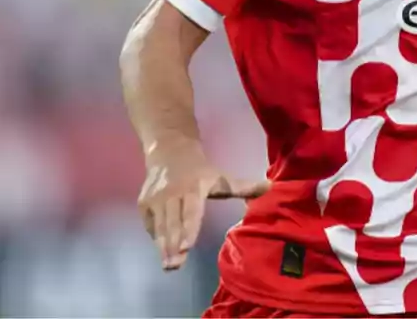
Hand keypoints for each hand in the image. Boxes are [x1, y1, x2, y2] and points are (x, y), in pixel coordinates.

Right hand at [137, 141, 269, 270]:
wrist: (169, 151)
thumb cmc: (200, 171)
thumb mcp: (222, 177)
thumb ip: (244, 187)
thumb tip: (272, 187)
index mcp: (194, 187)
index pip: (191, 212)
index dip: (188, 229)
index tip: (186, 247)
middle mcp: (172, 193)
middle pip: (173, 223)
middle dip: (173, 245)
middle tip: (175, 265)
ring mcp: (155, 198)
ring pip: (160, 226)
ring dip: (163, 247)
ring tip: (168, 265)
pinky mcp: (144, 203)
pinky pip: (150, 224)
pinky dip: (156, 237)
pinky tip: (162, 251)